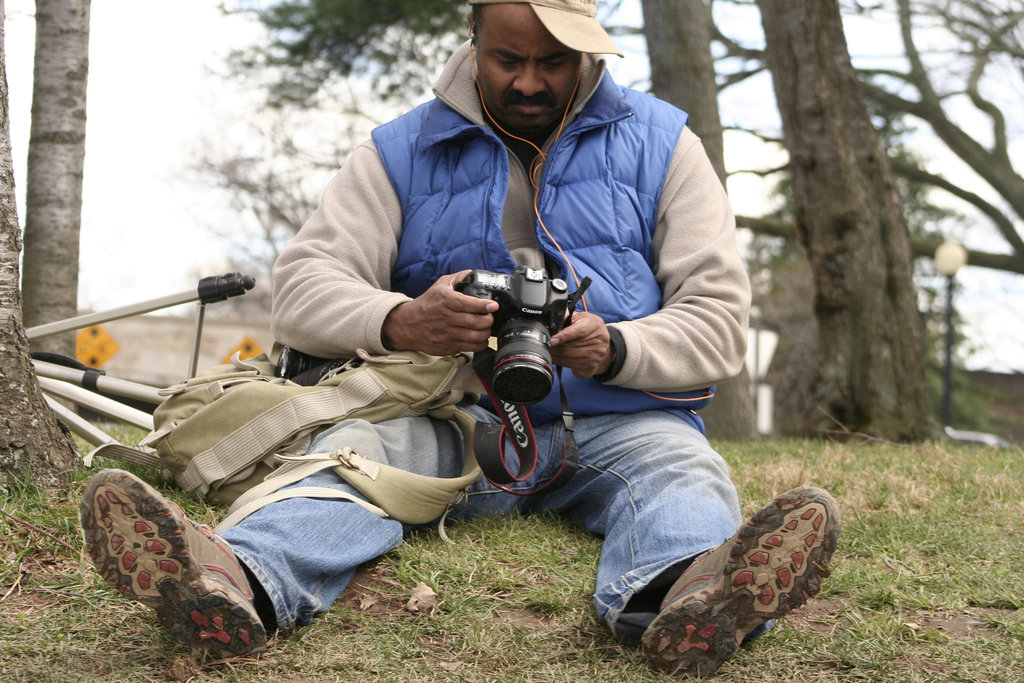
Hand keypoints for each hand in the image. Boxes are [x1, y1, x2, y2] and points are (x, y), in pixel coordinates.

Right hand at [382, 270, 498, 355]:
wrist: (408, 325)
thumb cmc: (427, 304)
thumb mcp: (440, 285)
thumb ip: (458, 278)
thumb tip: (474, 274)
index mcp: (444, 301)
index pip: (465, 303)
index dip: (482, 305)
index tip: (493, 305)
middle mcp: (445, 318)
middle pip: (474, 322)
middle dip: (488, 320)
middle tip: (491, 317)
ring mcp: (446, 335)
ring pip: (474, 336)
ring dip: (486, 332)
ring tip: (487, 327)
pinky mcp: (447, 347)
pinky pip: (470, 347)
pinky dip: (480, 343)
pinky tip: (481, 337)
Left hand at [550, 312, 612, 378]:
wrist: (602, 346)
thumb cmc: (588, 329)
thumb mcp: (581, 319)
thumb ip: (567, 317)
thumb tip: (554, 318)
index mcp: (595, 325)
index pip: (578, 331)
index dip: (564, 336)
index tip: (552, 340)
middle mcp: (598, 341)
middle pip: (571, 346)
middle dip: (555, 346)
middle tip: (545, 345)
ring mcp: (595, 355)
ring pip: (569, 357)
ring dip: (555, 355)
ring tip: (547, 351)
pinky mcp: (590, 367)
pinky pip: (570, 366)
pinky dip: (560, 362)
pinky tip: (555, 358)